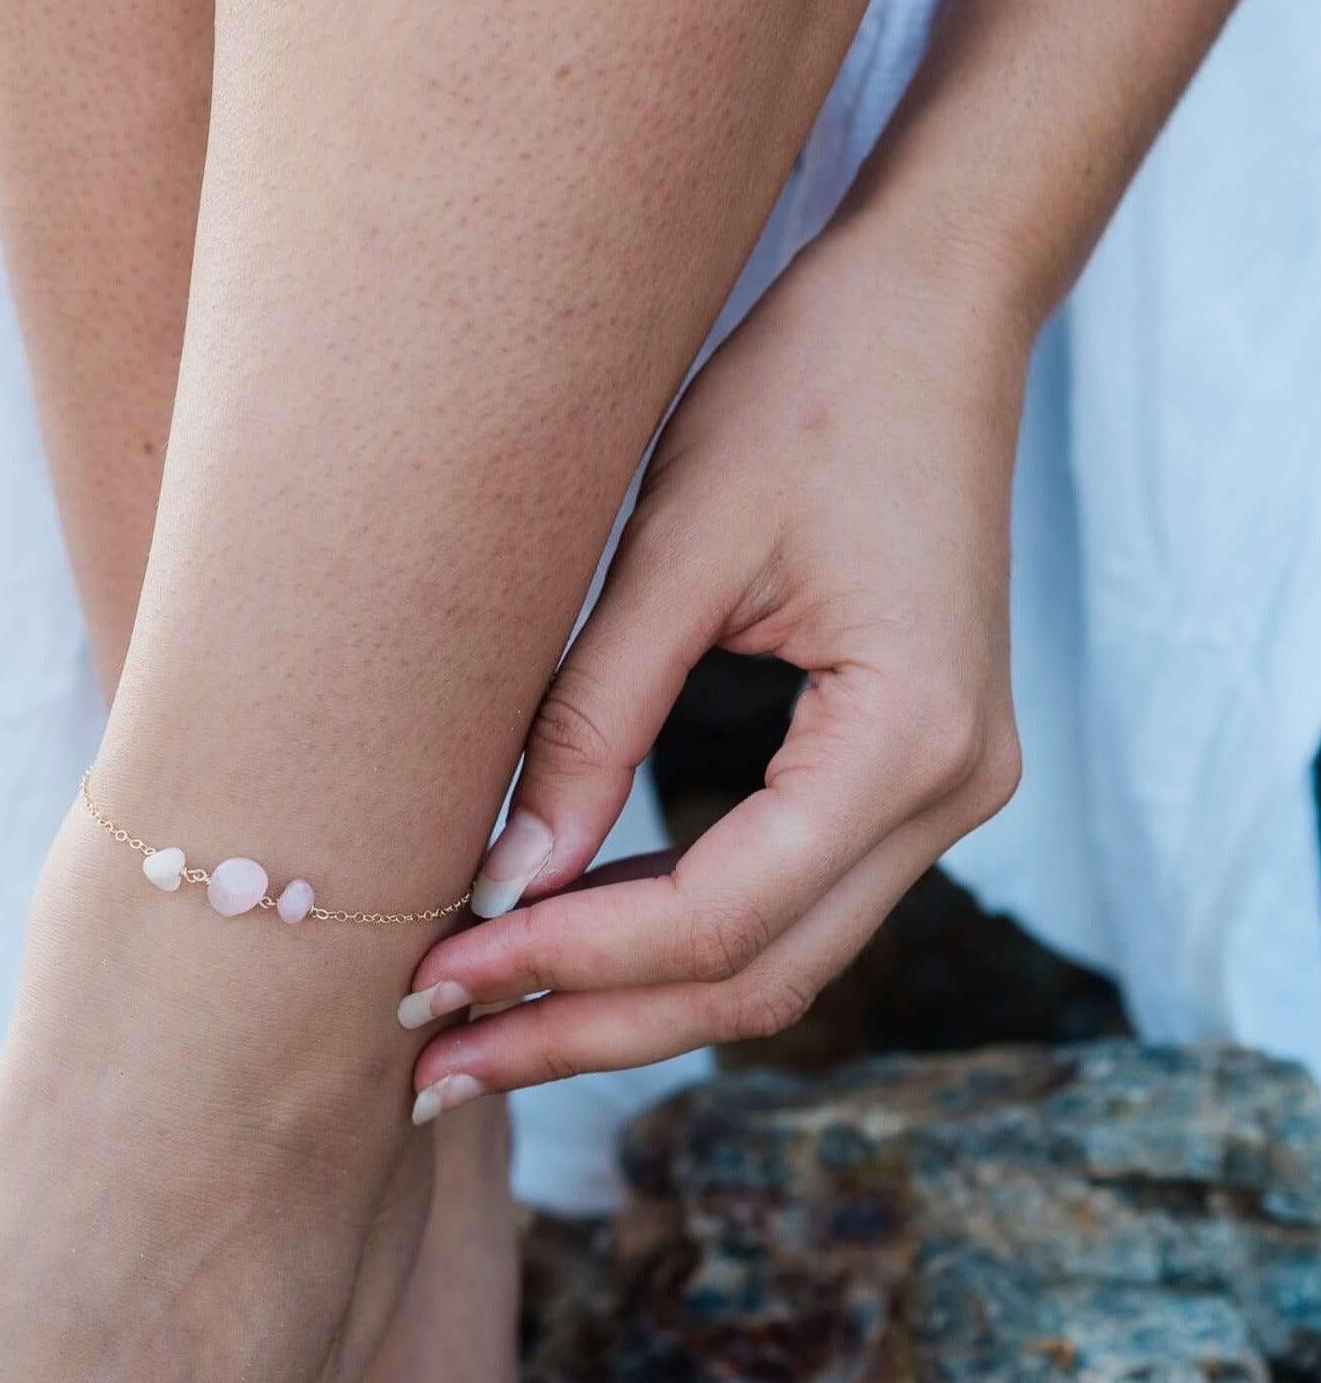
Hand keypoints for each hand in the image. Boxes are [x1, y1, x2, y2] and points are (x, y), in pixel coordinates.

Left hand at [404, 223, 1030, 1119]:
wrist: (929, 313)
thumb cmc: (805, 390)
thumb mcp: (675, 547)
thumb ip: (591, 722)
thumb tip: (501, 883)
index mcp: (909, 738)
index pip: (722, 918)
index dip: (568, 961)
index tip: (435, 978)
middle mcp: (949, 795)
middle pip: (752, 979)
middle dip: (584, 1029)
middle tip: (433, 1069)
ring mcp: (937, 797)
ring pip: (768, 964)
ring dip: (620, 1005)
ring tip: (473, 1035)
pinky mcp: (896, 780)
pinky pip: (778, 904)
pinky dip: (663, 941)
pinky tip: (557, 951)